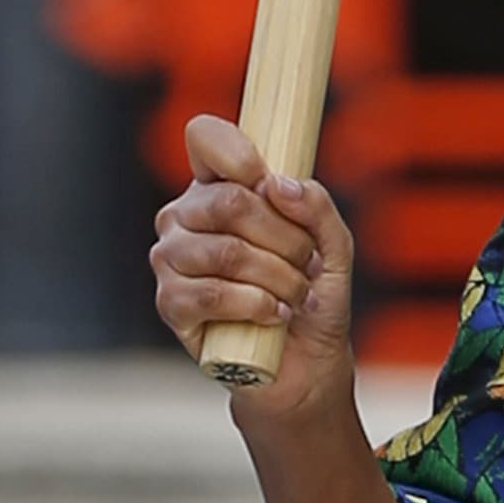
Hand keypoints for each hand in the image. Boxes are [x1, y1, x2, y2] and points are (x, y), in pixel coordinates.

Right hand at [153, 115, 358, 423]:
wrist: (305, 364)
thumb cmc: (312, 295)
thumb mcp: (333, 244)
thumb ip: (316, 205)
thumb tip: (277, 185)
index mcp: (218, 186)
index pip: (205, 138)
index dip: (237, 153)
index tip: (267, 179)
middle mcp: (186, 216)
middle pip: (229, 202)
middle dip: (285, 237)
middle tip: (305, 262)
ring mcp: (172, 259)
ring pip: (226, 251)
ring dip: (278, 277)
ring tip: (295, 294)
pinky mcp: (170, 303)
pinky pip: (212, 294)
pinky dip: (257, 305)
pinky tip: (274, 314)